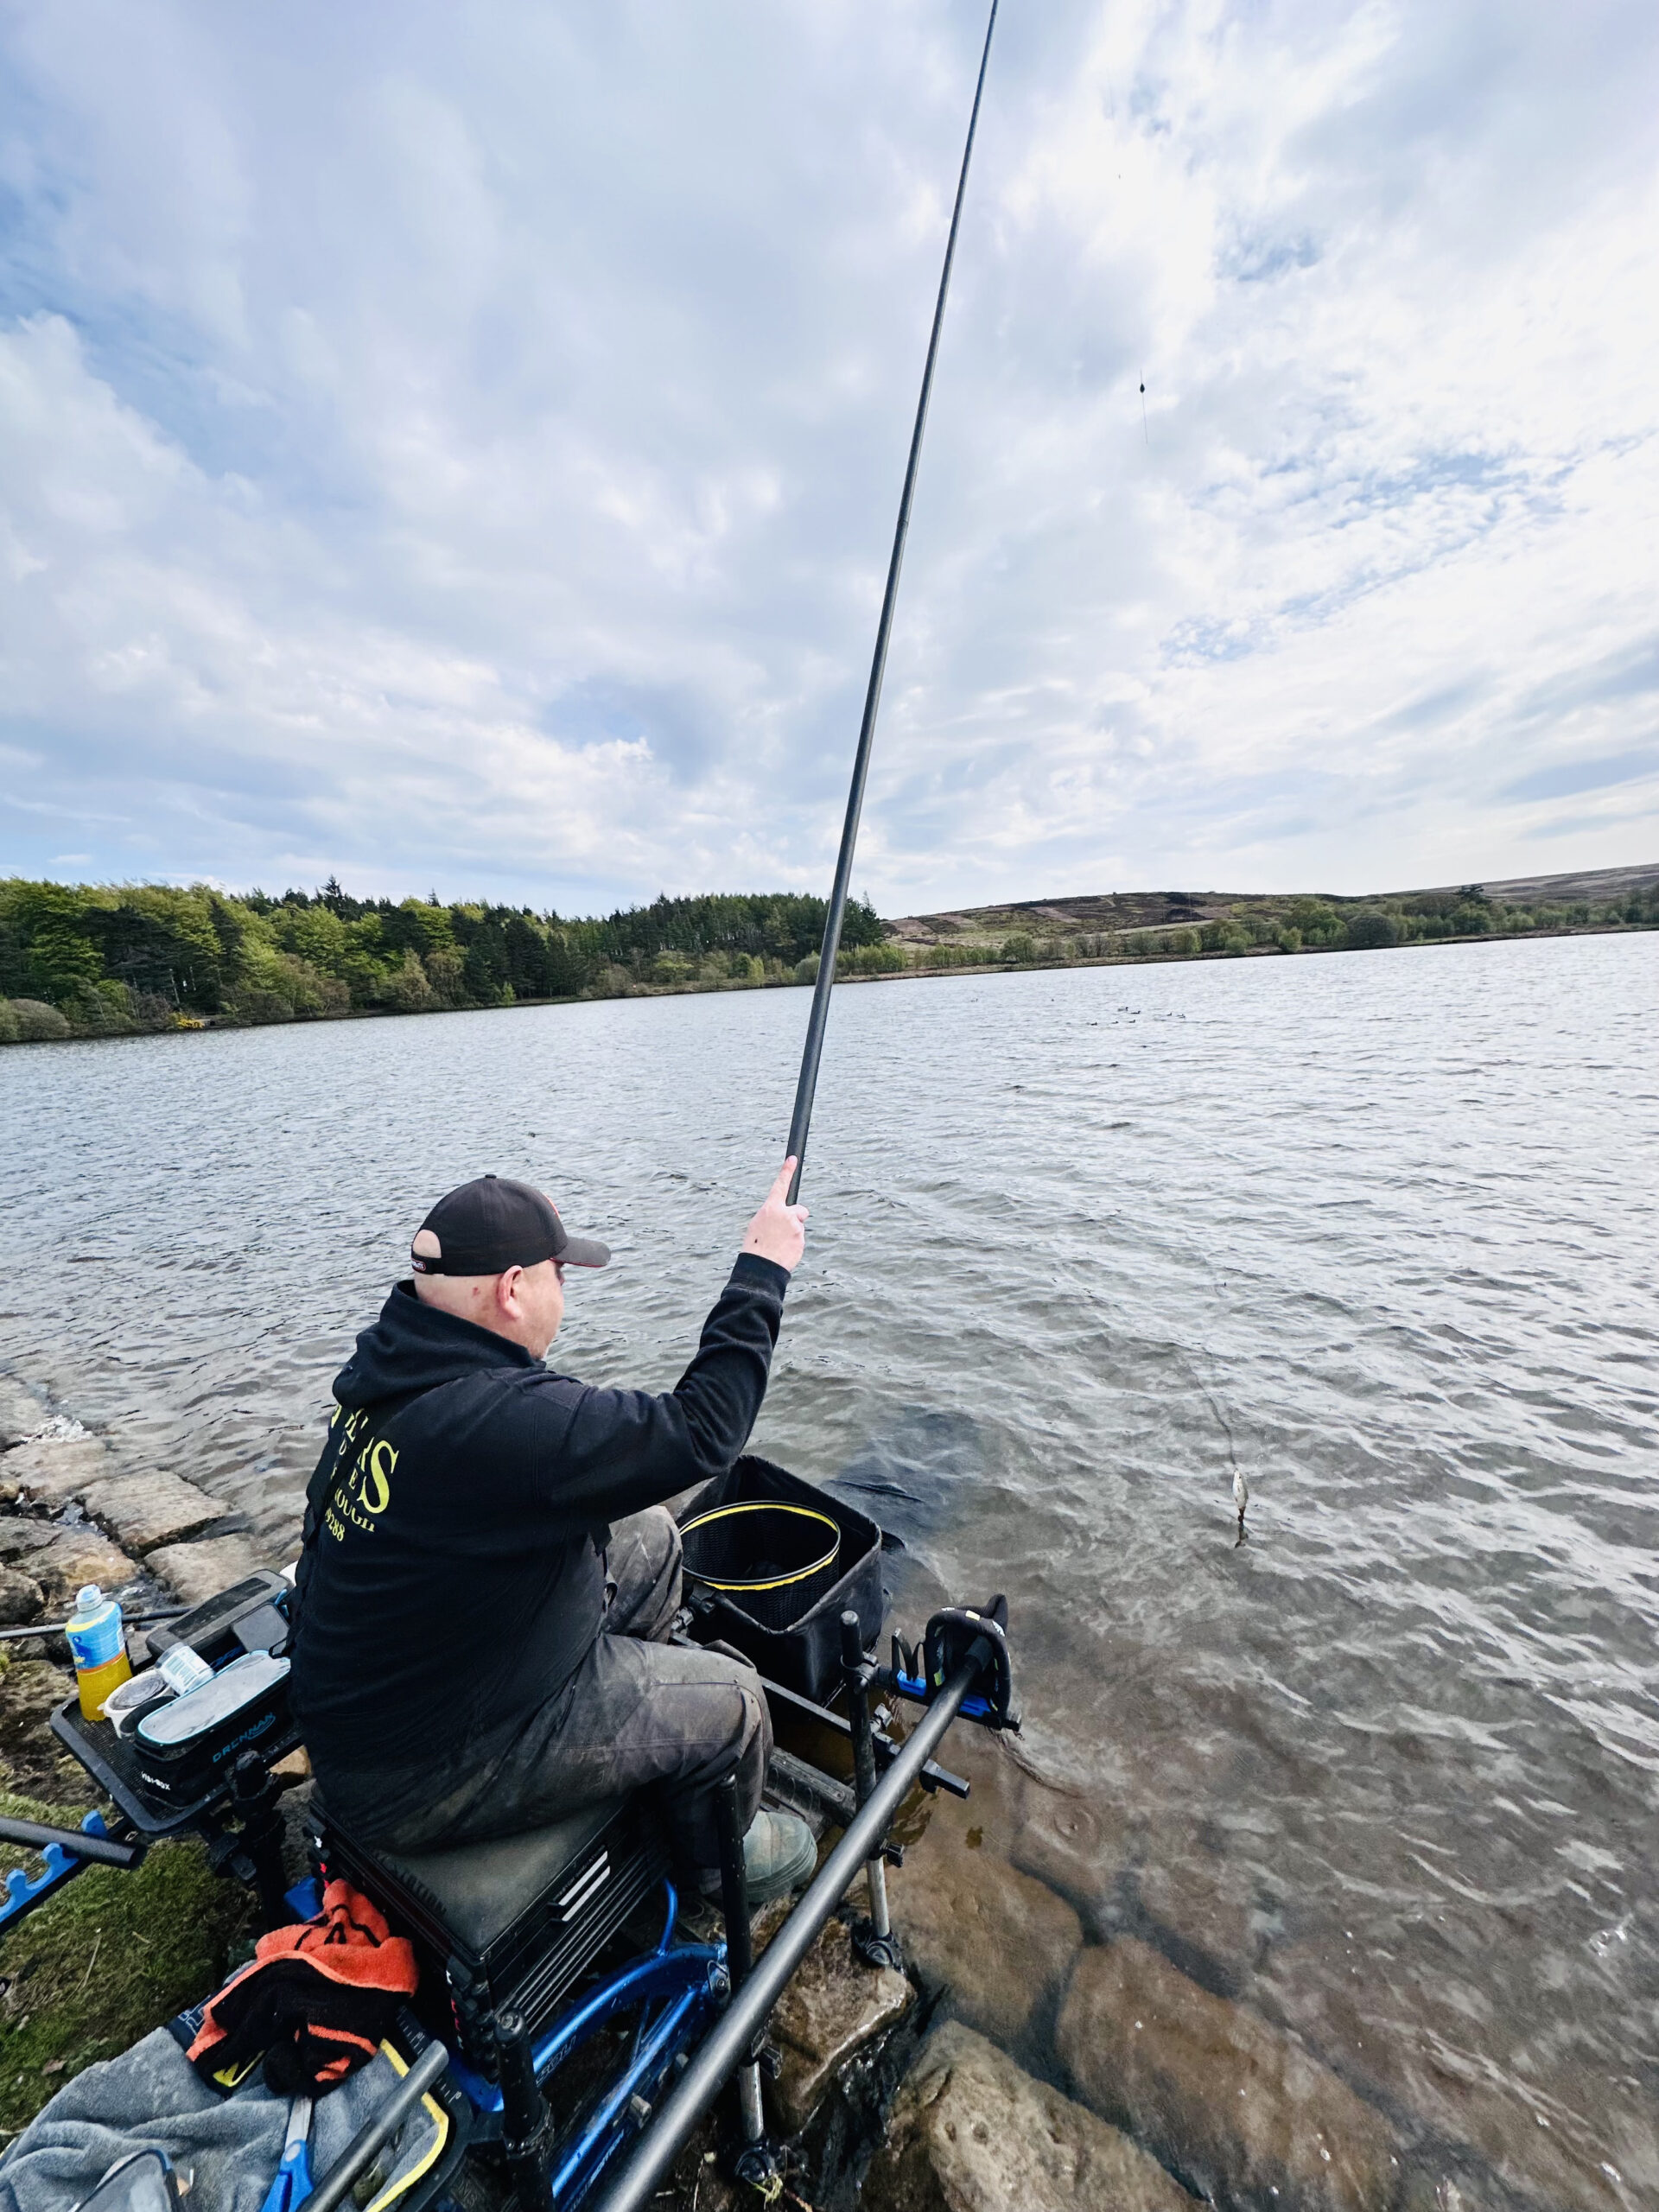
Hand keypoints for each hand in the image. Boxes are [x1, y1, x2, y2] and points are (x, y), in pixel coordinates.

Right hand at [742, 1157, 808, 1273]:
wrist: (761, 1267)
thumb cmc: (756, 1245)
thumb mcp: (758, 1224)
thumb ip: (773, 1214)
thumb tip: (786, 1213)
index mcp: (771, 1208)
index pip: (780, 1185)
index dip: (786, 1170)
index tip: (793, 1158)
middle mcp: (785, 1215)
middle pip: (799, 1210)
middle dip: (795, 1217)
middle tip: (782, 1231)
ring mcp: (795, 1228)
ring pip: (798, 1227)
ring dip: (792, 1233)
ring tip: (778, 1244)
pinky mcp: (801, 1241)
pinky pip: (799, 1239)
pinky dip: (793, 1244)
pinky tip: (783, 1251)